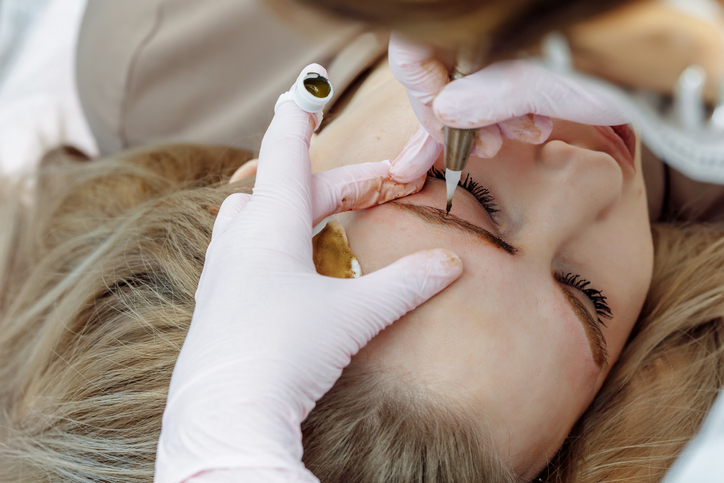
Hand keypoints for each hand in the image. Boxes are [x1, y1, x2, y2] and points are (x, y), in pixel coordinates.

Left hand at [154, 64, 462, 482]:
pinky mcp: (219, 304)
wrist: (226, 416)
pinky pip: (242, 255)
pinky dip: (271, 247)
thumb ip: (404, 284)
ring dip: (290, 211)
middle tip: (376, 189)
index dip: (300, 117)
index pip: (285, 152)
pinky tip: (291, 273)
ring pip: (252, 218)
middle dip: (332, 184)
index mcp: (270, 225)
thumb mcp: (355, 314)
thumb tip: (451, 264)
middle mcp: (240, 240)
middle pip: (284, 188)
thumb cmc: (285, 351)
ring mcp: (222, 272)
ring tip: (322, 222)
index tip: (308, 88)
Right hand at [387, 33, 628, 182]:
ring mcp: (505, 43)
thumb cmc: (615, 64)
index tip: (448, 131)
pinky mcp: (522, 58)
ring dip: (486, 116)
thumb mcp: (542, 83)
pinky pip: (494, 83)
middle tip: (487, 147)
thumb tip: (445, 112)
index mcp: (480, 21)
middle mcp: (487, 27)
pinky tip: (534, 124)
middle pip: (438, 68)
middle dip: (460, 113)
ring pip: (467, 79)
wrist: (670, 73)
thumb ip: (485, 96)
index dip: (422, 95)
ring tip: (522, 136)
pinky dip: (506, 109)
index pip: (412, 51)